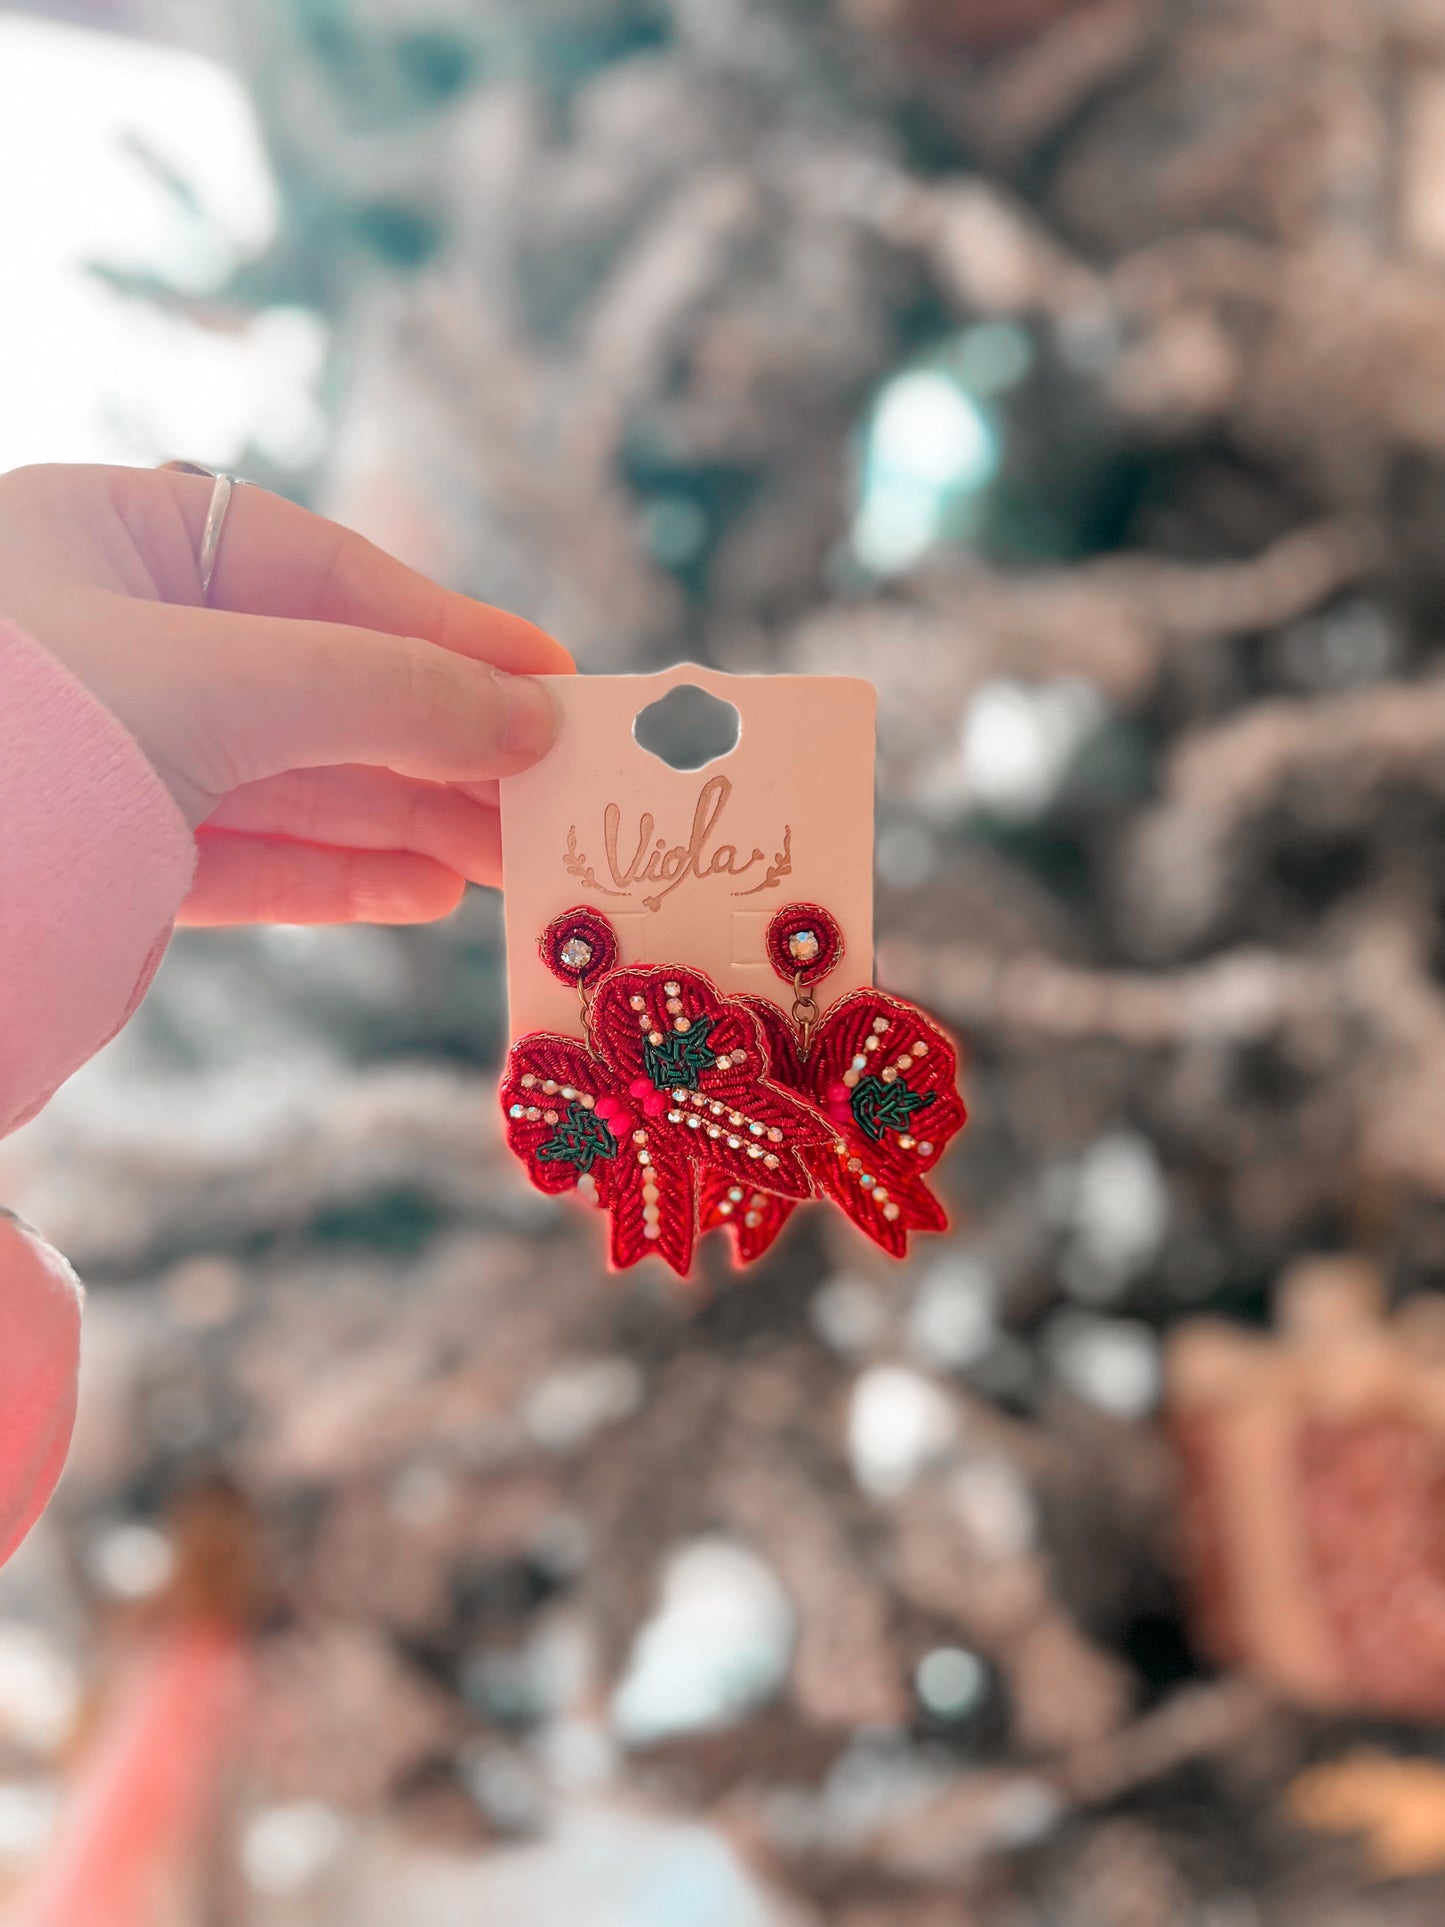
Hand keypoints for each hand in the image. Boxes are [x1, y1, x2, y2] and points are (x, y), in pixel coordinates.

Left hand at [0, 463, 571, 923]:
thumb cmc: (22, 734)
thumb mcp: (217, 684)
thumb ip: (383, 692)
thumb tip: (527, 714)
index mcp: (108, 538)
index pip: (321, 568)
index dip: (448, 626)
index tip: (554, 680)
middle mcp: (112, 637)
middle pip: (320, 682)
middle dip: (441, 742)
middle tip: (555, 791)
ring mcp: (111, 751)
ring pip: (293, 779)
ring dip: (409, 819)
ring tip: (515, 858)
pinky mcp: (109, 857)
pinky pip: (246, 855)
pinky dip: (336, 876)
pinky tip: (426, 890)